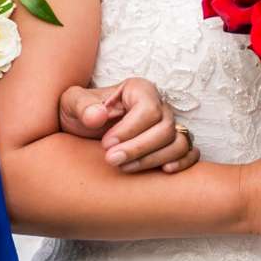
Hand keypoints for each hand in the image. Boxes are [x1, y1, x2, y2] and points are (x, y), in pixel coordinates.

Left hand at [59, 78, 196, 173]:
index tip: (106, 144)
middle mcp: (159, 106)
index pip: (148, 109)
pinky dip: (183, 162)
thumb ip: (82, 106)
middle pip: (166, 128)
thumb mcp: (71, 104)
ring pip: (179, 142)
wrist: (82, 130)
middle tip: (111, 160)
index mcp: (139, 90)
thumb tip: (98, 115)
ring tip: (125, 168)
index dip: (130, 130)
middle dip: (139, 148)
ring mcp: (168, 126)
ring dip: (154, 159)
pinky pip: (190, 152)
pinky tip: (165, 171)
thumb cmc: (80, 113)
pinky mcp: (171, 144)